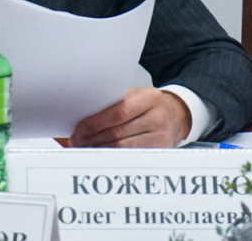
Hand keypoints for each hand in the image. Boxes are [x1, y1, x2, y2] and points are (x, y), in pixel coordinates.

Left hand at [68, 88, 191, 148]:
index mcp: (150, 97)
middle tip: (76, 140)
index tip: (78, 129)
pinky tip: (99, 152)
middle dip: (92, 138)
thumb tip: (82, 114)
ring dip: (98, 148)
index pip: (117, 112)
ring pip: (121, 147)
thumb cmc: (148, 104)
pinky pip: (129, 155)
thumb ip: (113, 101)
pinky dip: (111, 155)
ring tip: (83, 147)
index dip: (95, 123)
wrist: (175, 115)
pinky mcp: (160, 151)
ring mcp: (161, 136)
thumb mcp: (135, 95)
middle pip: (117, 132)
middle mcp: (158, 117)